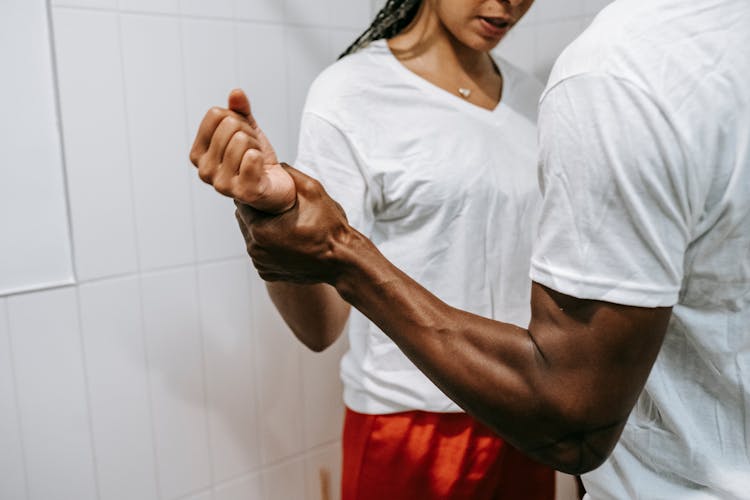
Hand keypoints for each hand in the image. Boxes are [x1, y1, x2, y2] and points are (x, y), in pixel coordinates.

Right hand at [189, 89, 295, 212]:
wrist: (275, 188)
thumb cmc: (255, 160)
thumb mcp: (247, 130)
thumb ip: (240, 111)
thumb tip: (236, 93)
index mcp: (197, 154)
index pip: (215, 114)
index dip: (236, 120)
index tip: (242, 137)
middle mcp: (204, 171)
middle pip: (229, 124)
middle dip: (248, 134)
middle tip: (252, 151)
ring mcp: (222, 184)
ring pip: (241, 139)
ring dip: (256, 147)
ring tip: (256, 161)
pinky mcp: (243, 192)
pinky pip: (252, 158)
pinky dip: (261, 158)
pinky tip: (261, 170)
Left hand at [235, 164, 353, 284]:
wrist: (343, 262)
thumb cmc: (329, 228)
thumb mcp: (312, 190)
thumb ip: (290, 173)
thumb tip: (276, 164)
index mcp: (260, 230)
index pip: (242, 203)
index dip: (254, 194)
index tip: (268, 192)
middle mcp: (256, 250)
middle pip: (244, 221)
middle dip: (257, 211)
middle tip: (278, 206)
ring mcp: (261, 264)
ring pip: (251, 237)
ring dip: (262, 228)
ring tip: (284, 223)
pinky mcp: (268, 273)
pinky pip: (261, 253)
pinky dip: (269, 245)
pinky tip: (287, 240)